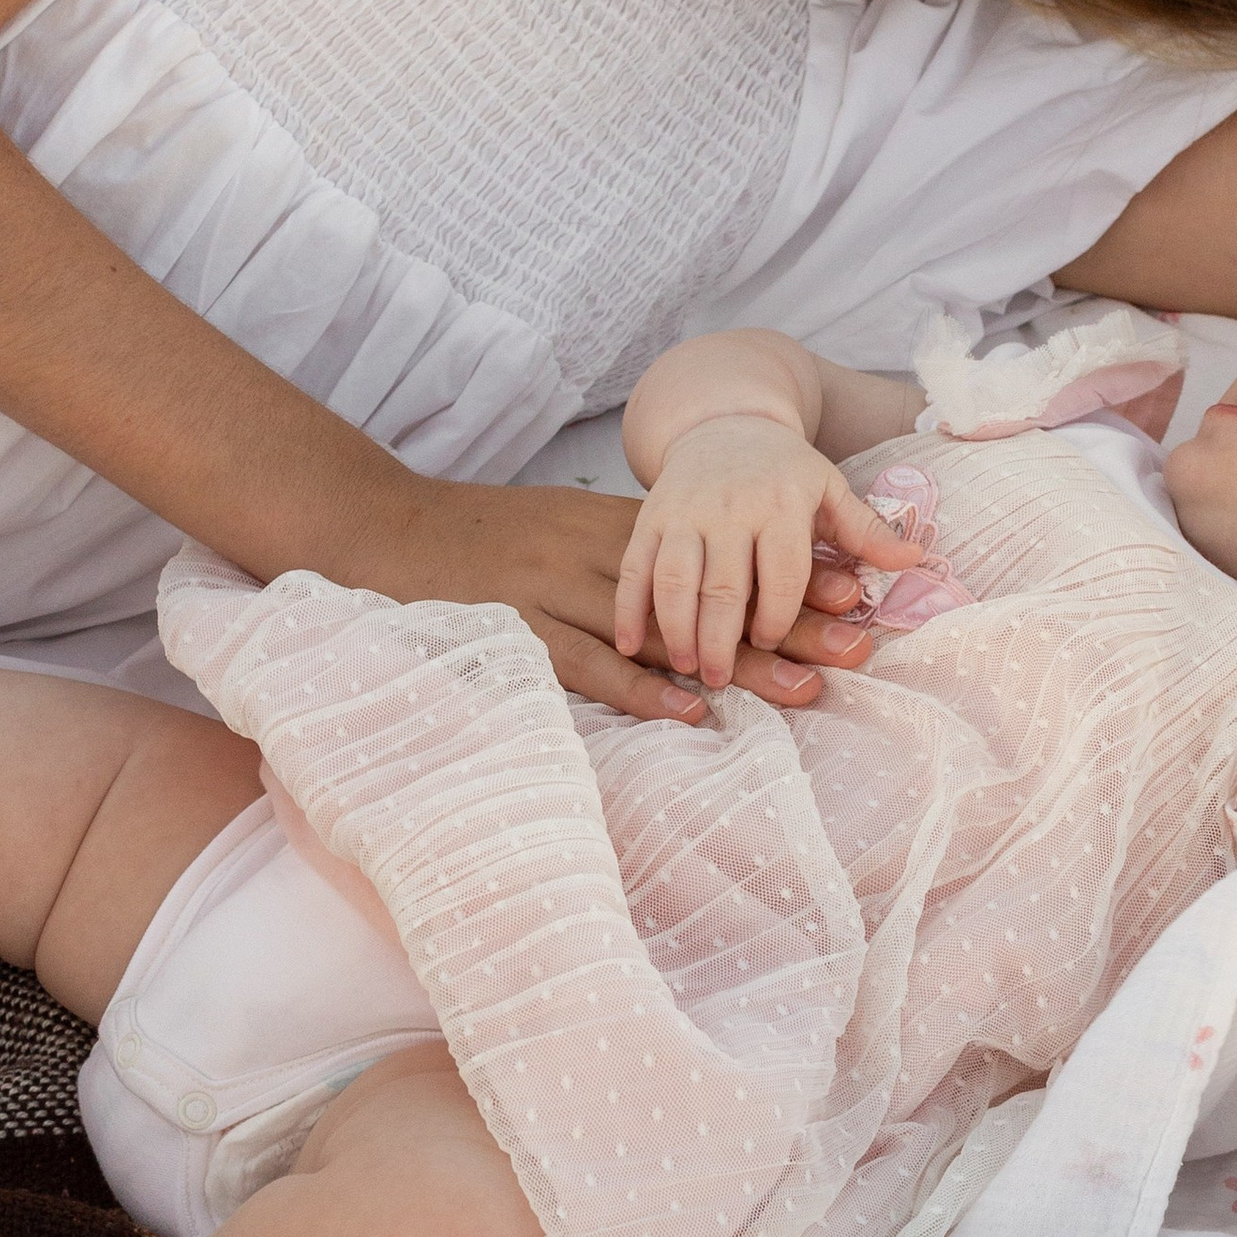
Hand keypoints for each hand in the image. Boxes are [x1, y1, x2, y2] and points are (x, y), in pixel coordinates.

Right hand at [351, 471, 874, 725]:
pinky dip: (639, 689)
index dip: (785, 573)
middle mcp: (594, 549)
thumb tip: (699, 590)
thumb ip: (626, 554)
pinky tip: (689, 712)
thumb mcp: (561, 527)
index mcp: (613, 524)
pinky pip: (586, 661)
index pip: (719, 549)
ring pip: (663, 628)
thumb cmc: (478, 538)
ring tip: (802, 691)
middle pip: (710, 588)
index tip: (853, 596)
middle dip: (787, 619)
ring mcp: (551, 586)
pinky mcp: (512, 624)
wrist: (381, 524)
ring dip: (736, 662)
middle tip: (855, 649)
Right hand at [617, 416, 918, 693]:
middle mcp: (730, 506)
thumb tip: (914, 559)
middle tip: (721, 680)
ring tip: (685, 667)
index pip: (781, 571)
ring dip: (677, 628)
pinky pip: (635, 565)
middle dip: (723, 638)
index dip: (777, 616)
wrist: (724, 421)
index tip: (770, 644)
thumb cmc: (784, 469)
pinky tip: (630, 644)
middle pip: (724, 584)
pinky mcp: (649, 515)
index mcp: (781, 502)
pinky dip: (630, 606)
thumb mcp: (829, 488)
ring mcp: (684, 510)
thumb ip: (866, 529)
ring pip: (675, 578)